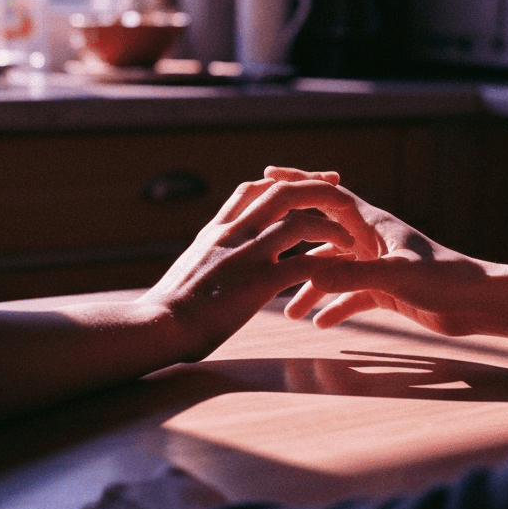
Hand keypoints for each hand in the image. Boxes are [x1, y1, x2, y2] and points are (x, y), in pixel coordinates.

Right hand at [136, 170, 376, 361]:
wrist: (157, 326)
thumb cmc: (167, 310)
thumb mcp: (187, 270)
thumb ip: (207, 258)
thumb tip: (212, 264)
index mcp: (215, 231)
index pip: (251, 190)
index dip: (281, 182)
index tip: (304, 181)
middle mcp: (232, 234)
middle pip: (282, 192)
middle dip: (315, 188)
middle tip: (340, 189)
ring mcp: (247, 255)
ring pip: (299, 223)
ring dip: (330, 227)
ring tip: (350, 239)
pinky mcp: (259, 282)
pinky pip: (304, 264)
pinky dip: (328, 264)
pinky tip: (342, 271)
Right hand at [263, 167, 494, 335]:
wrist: (478, 303)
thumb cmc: (445, 279)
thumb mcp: (395, 276)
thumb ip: (352, 276)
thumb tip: (310, 275)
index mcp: (374, 225)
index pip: (329, 196)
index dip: (299, 184)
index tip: (267, 175)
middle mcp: (373, 241)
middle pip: (323, 234)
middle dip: (293, 237)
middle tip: (259, 240)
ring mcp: (379, 266)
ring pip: (334, 272)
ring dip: (311, 287)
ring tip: (287, 311)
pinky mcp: (388, 291)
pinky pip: (351, 297)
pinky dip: (335, 308)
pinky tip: (319, 323)